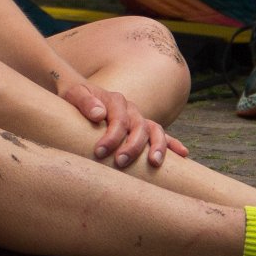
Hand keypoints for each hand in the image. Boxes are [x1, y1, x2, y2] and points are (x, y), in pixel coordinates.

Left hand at [58, 79, 187, 168]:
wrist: (81, 93)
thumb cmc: (75, 96)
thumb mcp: (73, 94)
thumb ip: (84, 101)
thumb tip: (100, 114)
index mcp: (116, 101)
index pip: (118, 119)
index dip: (112, 136)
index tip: (100, 152)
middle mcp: (131, 109)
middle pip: (139, 127)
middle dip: (132, 146)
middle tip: (121, 162)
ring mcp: (139, 119)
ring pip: (155, 131)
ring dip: (157, 146)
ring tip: (154, 163)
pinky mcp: (143, 128)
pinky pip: (161, 134)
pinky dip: (172, 143)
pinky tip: (183, 154)